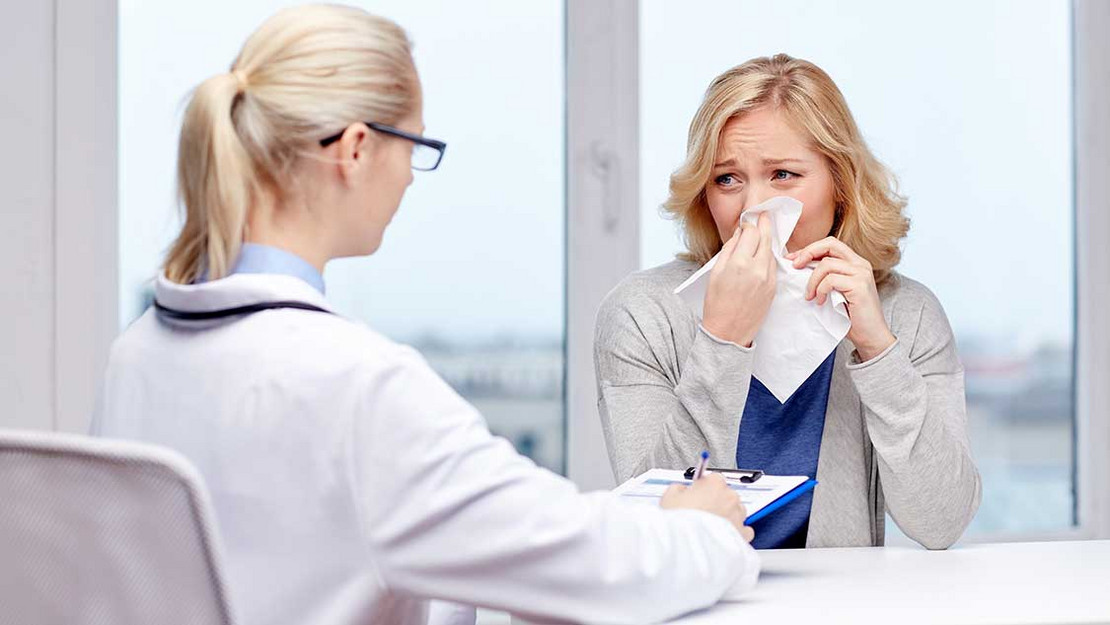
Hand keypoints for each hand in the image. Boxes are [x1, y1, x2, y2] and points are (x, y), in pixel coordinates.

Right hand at [660, 473, 754, 541]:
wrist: (688, 548)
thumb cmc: (679, 523)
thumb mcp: (669, 497)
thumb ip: (679, 488)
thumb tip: (682, 490)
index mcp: (714, 483)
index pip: (713, 478)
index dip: (703, 487)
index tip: (698, 493)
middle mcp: (730, 497)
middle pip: (727, 494)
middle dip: (716, 502)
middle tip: (701, 512)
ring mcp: (739, 515)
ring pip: (737, 511)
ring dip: (727, 516)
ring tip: (711, 527)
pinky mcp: (743, 534)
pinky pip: (745, 530)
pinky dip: (737, 532)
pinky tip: (723, 536)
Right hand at [701, 213, 775, 346]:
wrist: (728, 331)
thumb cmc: (716, 303)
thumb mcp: (715, 273)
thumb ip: (729, 250)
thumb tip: (739, 235)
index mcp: (738, 263)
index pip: (751, 233)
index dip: (749, 225)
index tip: (746, 223)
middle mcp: (756, 269)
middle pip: (765, 238)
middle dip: (764, 224)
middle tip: (764, 215)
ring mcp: (768, 278)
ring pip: (771, 251)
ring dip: (766, 241)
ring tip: (762, 234)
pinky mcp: (773, 287)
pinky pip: (773, 265)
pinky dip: (767, 257)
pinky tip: (762, 255)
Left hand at [786, 237, 894, 361]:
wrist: (870, 336)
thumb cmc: (850, 316)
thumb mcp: (834, 291)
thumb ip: (824, 277)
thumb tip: (798, 266)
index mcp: (855, 263)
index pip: (830, 244)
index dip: (809, 249)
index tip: (792, 259)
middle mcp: (861, 264)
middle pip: (830, 244)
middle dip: (807, 252)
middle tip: (794, 267)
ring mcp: (862, 274)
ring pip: (826, 264)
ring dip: (812, 281)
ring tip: (810, 296)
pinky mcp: (860, 286)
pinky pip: (830, 280)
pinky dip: (820, 290)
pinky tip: (821, 302)